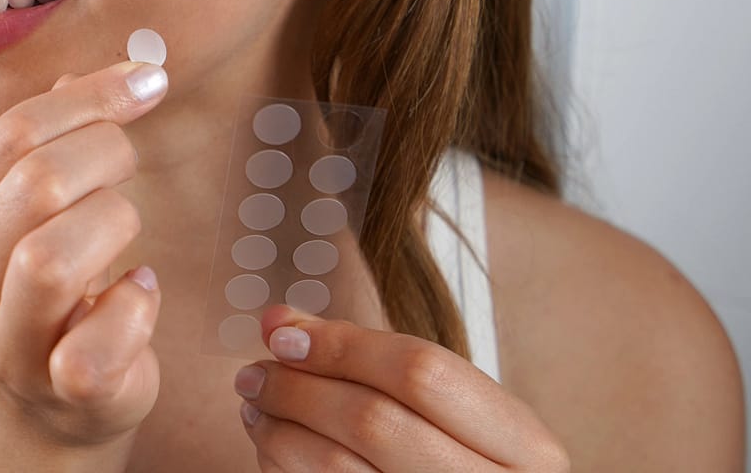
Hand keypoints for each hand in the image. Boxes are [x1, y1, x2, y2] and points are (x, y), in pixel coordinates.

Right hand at [0, 59, 168, 448]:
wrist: (47, 403)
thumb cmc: (45, 286)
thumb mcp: (31, 207)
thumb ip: (47, 140)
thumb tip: (81, 74)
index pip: (7, 135)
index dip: (88, 98)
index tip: (145, 81)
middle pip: (34, 185)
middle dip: (105, 151)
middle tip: (129, 159)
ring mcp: (1, 350)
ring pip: (53, 258)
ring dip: (114, 221)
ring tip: (123, 229)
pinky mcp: (59, 391)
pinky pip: (101, 339)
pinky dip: (136, 304)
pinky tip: (137, 290)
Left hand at [234, 306, 569, 470]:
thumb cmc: (472, 462)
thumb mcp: (456, 410)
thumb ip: (373, 358)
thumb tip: (281, 322)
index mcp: (526, 446)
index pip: (420, 371)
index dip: (342, 346)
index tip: (283, 333)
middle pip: (373, 422)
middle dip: (298, 389)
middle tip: (254, 373)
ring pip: (338, 471)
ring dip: (280, 431)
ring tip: (257, 407)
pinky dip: (284, 467)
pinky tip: (274, 447)